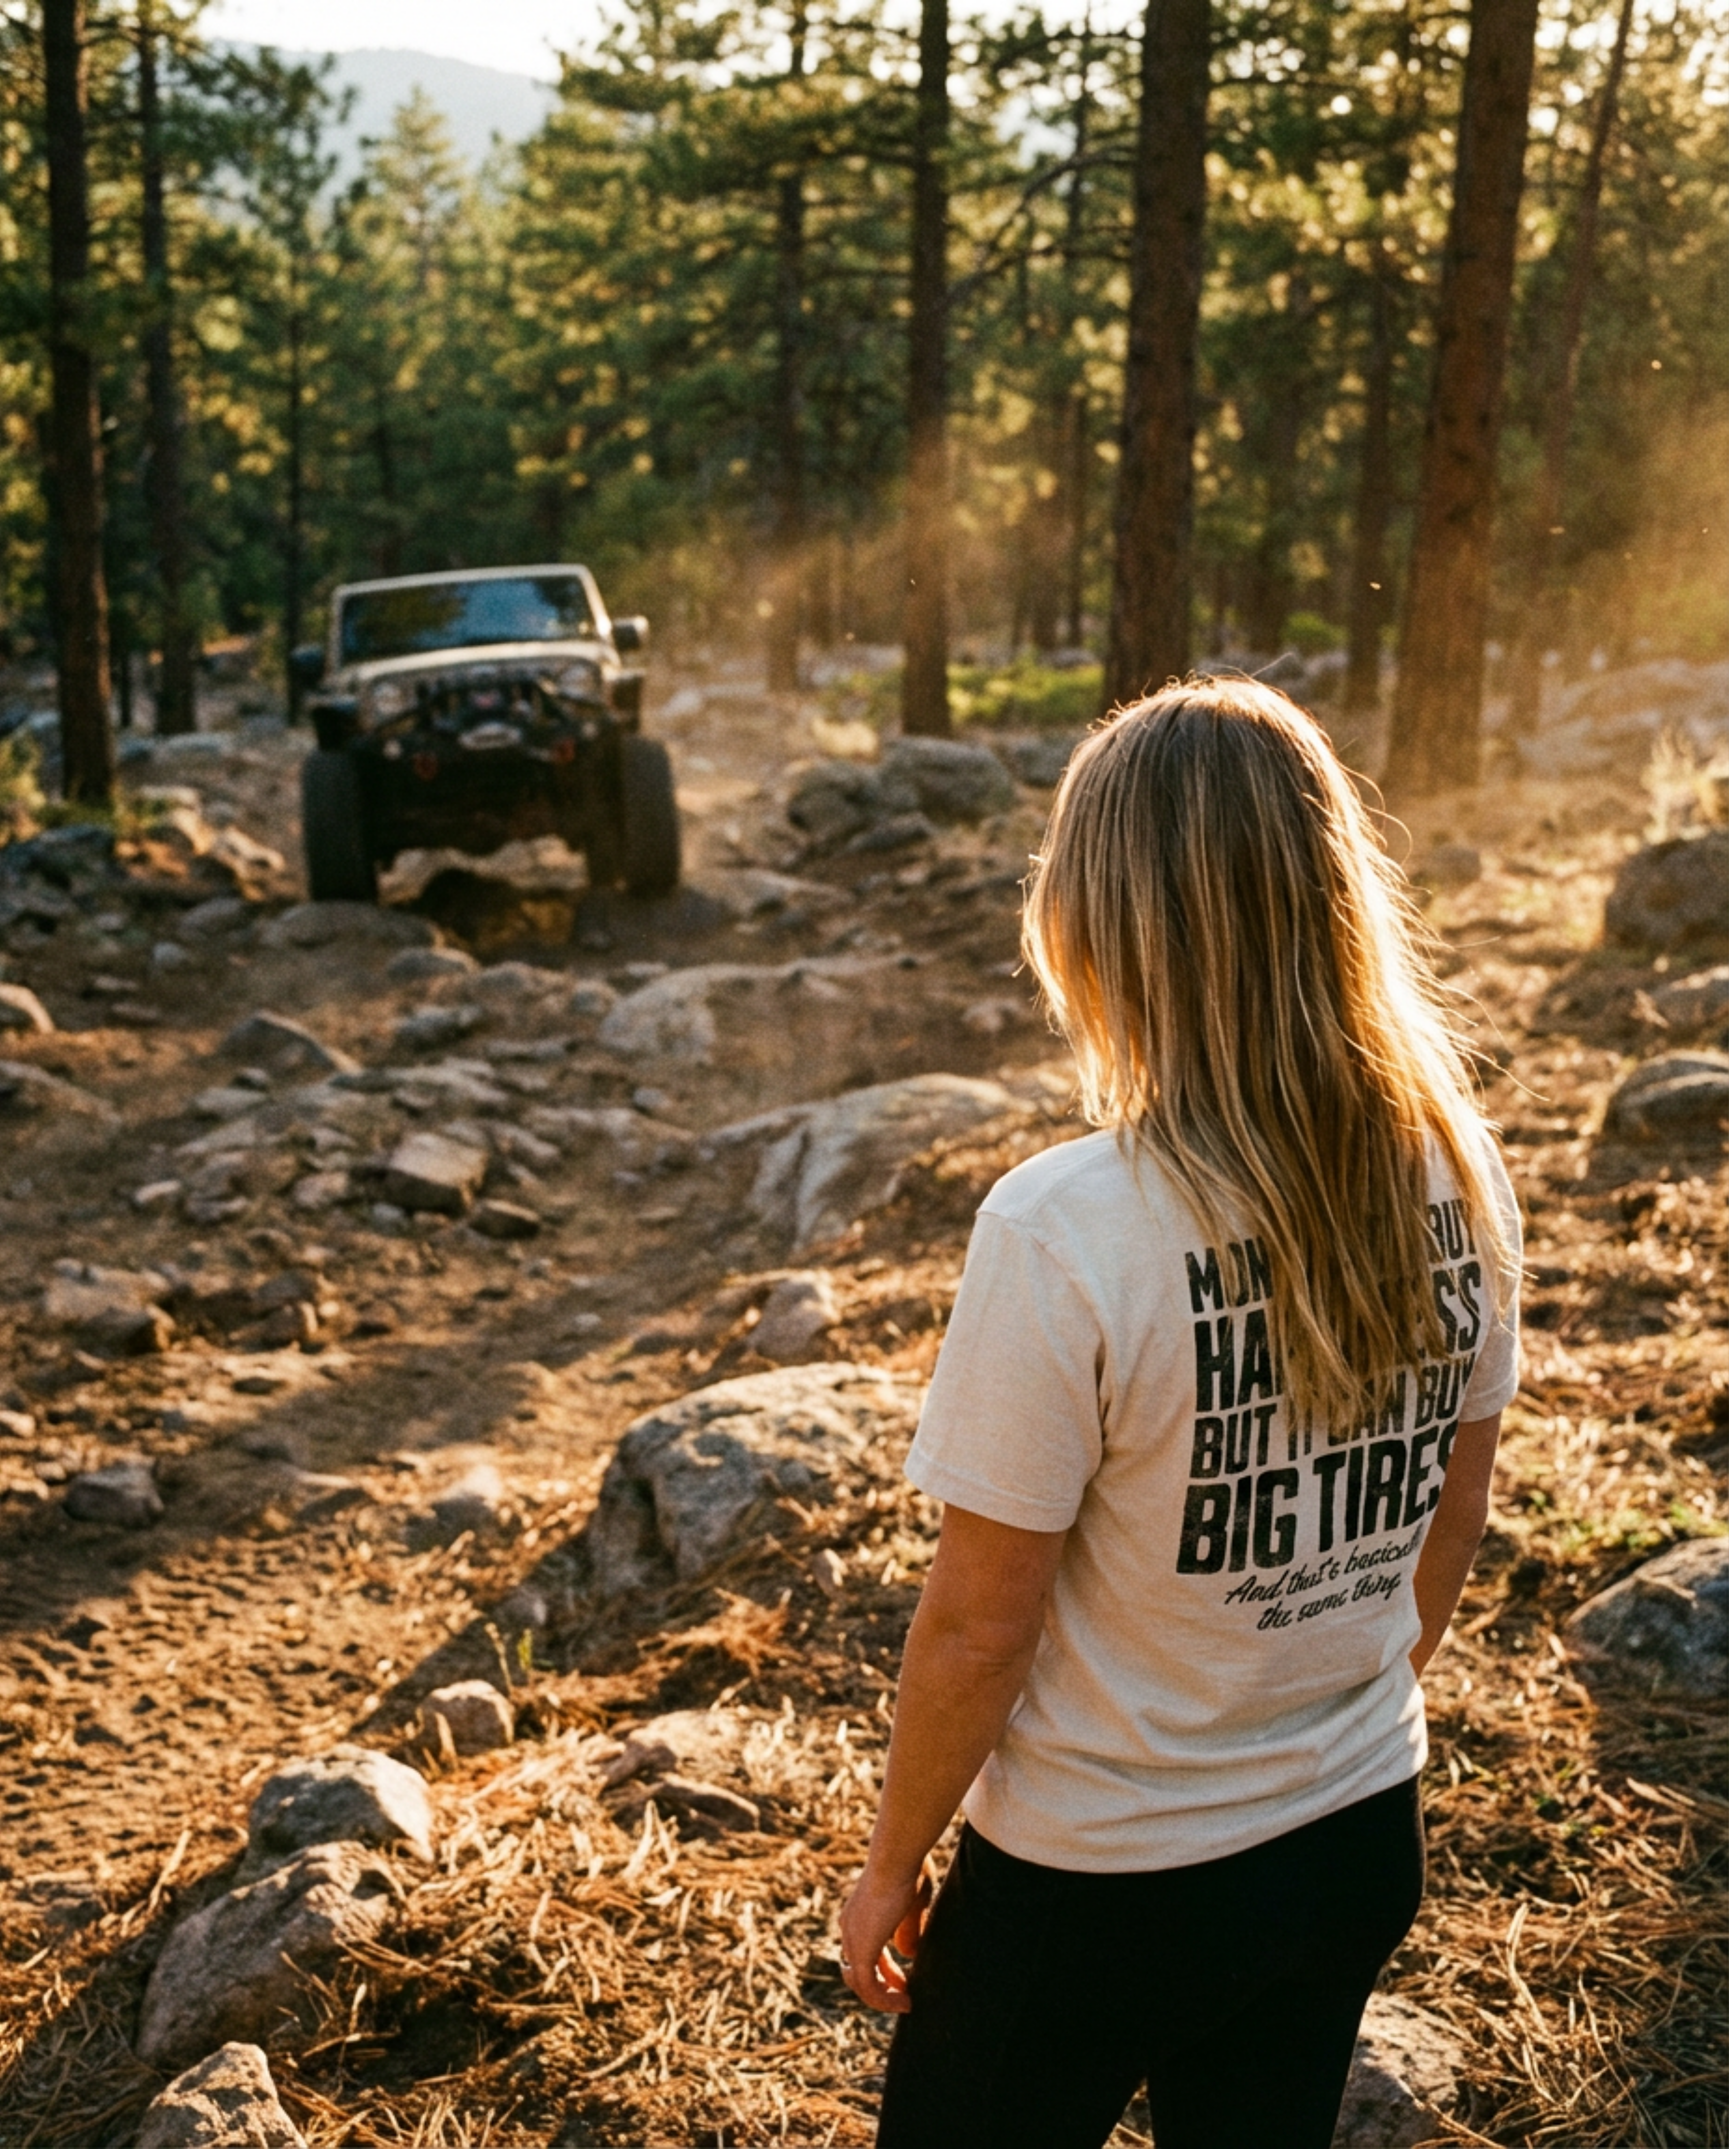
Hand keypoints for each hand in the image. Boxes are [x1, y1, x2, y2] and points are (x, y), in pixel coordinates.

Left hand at [838, 1856, 934, 2013]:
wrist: (897, 1858)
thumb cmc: (909, 1869)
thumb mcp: (912, 1903)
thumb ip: (909, 1928)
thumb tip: (908, 1954)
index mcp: (858, 1912)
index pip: (864, 1949)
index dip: (884, 1968)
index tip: (904, 1978)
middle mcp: (850, 1926)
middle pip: (857, 1968)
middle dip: (881, 1985)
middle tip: (904, 1992)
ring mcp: (853, 1938)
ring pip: (860, 1983)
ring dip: (884, 1998)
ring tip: (907, 2004)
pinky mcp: (862, 1950)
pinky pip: (868, 1988)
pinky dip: (885, 2000)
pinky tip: (905, 2003)